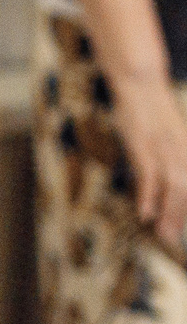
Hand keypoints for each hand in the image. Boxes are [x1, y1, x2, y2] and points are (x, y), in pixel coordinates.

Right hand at [111, 80, 186, 251]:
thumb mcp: (171, 133)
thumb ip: (175, 155)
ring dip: (170, 213)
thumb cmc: (153, 109)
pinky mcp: (145, 147)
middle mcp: (184, 151)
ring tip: (164, 234)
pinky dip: (148, 197)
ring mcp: (165, 149)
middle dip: (182, 217)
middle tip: (174, 240)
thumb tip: (172, 181)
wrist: (141, 83)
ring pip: (174, 188)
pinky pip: (150, 177)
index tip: (184, 228)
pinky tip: (145, 213)